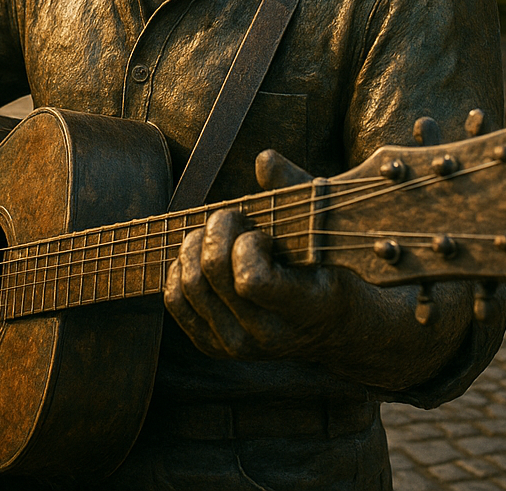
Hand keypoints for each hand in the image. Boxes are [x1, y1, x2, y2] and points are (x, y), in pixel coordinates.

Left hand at [164, 151, 358, 362]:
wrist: (329, 325)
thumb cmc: (328, 265)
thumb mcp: (322, 228)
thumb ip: (295, 191)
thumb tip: (264, 159)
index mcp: (301, 309)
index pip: (252, 280)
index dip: (247, 245)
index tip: (261, 233)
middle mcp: (265, 336)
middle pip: (212, 273)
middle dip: (217, 229)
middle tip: (235, 217)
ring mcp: (236, 346)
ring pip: (189, 283)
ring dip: (197, 244)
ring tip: (219, 235)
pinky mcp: (212, 345)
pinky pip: (176, 299)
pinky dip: (181, 267)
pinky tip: (202, 254)